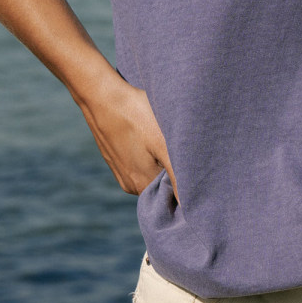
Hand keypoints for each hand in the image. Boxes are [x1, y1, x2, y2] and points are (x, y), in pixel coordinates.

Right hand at [76, 72, 178, 200]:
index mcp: (142, 186)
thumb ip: (177, 178)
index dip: (189, 182)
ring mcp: (121, 171)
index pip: (174, 195)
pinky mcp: (116, 157)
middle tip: (186, 147)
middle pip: (163, 184)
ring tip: (170, 139)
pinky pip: (141, 161)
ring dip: (165, 160)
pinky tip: (154, 135)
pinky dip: (152, 152)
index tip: (199, 165)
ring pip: (153, 171)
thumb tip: (189, 207)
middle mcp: (130, 184)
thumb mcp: (164, 145)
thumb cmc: (136, 116)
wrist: (101, 95)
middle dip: (178, 170)